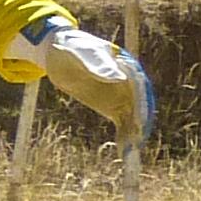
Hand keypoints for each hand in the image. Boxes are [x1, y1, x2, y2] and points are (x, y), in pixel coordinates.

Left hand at [23, 15, 154, 139]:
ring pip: (133, 116)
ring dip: (134, 133)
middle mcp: (129, 82)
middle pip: (140, 104)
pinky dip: (124, 135)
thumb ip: (98, 64)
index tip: (140, 121)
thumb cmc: (71, 48)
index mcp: (127, 65)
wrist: (59, 52)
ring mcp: (122, 94)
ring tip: (131, 152)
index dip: (141, 104)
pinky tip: (124, 150)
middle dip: (140, 123)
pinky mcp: (112, 105)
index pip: (139, 86)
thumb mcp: (81, 54)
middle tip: (138, 141)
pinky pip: (123, 122)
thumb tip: (119, 77)